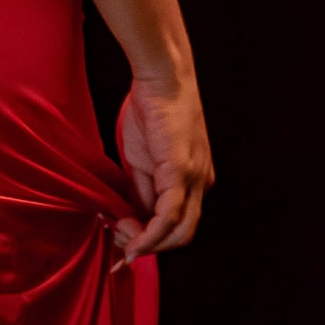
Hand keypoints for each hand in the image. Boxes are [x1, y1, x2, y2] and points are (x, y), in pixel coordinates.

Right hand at [113, 70, 212, 266]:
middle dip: (150, 247)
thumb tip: (132, 219)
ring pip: (180, 231)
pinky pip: (170, 214)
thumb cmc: (150, 110)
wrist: (162, 76)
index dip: (151, 241)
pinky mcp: (182, 170)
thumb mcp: (141, 160)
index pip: (177, 225)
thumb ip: (140, 190)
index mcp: (196, 181)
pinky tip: (133, 238)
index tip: (124, 244)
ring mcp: (196, 178)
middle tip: (121, 244)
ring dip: (149, 244)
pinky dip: (151, 233)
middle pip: (182, 235)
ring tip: (122, 238)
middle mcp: (202, 183)